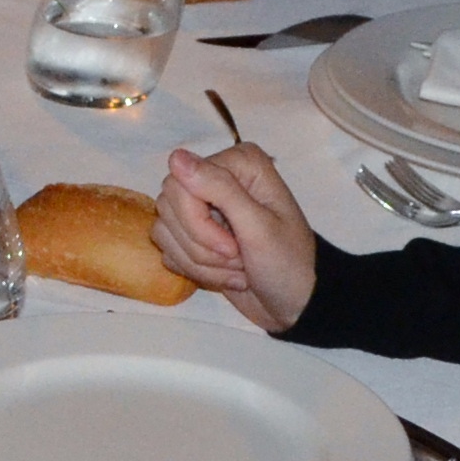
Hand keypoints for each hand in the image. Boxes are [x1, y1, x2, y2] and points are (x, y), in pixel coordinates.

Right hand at [149, 142, 317, 328]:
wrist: (294, 303)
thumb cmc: (288, 262)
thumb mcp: (259, 226)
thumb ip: (220, 188)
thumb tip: (176, 158)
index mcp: (237, 164)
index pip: (181, 184)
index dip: (198, 222)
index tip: (232, 247)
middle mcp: (216, 178)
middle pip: (169, 204)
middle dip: (200, 245)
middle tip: (237, 259)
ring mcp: (201, 207)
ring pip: (165, 229)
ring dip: (200, 262)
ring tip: (237, 269)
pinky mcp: (192, 235)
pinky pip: (167, 248)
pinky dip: (194, 270)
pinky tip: (226, 274)